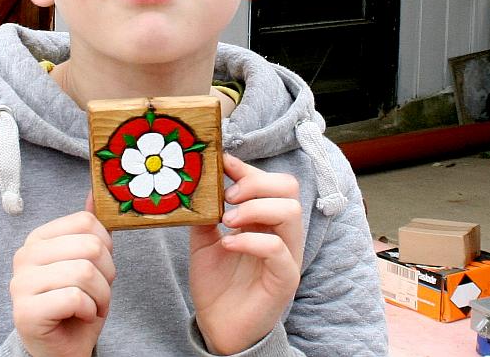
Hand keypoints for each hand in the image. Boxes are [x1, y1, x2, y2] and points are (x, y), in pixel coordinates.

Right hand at [10, 194, 115, 356]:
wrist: (63, 348)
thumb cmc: (78, 305)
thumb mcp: (90, 263)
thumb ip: (91, 230)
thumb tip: (95, 193)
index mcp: (39, 239)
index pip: (86, 222)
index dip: (105, 248)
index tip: (98, 269)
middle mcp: (24, 257)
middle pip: (89, 246)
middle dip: (106, 275)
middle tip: (96, 293)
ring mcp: (20, 284)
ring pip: (84, 272)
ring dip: (101, 296)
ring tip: (91, 306)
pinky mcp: (25, 312)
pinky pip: (74, 298)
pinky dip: (89, 310)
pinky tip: (80, 316)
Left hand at [189, 155, 304, 353]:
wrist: (218, 326)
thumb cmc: (217, 285)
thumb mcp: (205, 243)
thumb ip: (206, 216)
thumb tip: (200, 186)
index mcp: (266, 221)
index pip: (271, 182)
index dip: (248, 168)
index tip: (222, 163)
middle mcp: (282, 233)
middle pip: (289, 188)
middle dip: (256, 184)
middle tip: (228, 197)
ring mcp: (287, 255)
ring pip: (290, 212)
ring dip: (255, 209)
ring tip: (228, 221)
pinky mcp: (285, 278)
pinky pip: (277, 249)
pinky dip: (251, 241)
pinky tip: (228, 244)